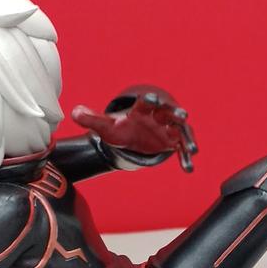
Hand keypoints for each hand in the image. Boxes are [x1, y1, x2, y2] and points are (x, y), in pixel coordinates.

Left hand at [72, 93, 198, 171]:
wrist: (136, 133)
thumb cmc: (122, 127)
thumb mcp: (106, 126)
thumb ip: (91, 120)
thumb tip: (73, 113)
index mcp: (142, 110)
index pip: (146, 103)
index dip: (150, 101)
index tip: (153, 99)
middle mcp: (158, 116)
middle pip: (169, 112)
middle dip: (176, 114)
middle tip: (183, 115)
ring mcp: (168, 128)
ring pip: (180, 131)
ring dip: (187, 139)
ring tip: (193, 149)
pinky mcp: (173, 141)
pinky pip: (181, 148)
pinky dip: (185, 157)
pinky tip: (188, 168)